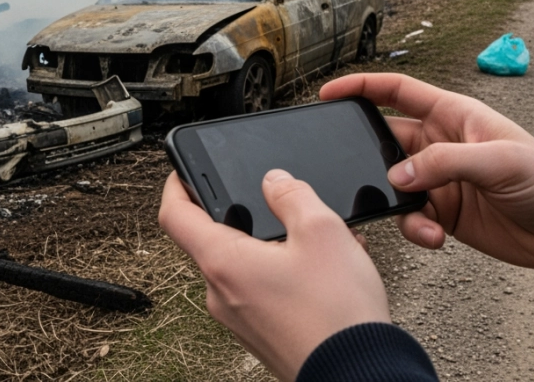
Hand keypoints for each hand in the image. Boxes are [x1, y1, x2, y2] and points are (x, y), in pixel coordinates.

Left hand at [159, 169, 389, 381]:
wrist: (359, 373)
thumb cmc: (336, 314)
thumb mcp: (321, 230)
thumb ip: (292, 195)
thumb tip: (275, 180)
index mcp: (223, 262)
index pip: (174, 215)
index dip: (176, 184)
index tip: (184, 171)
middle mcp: (221, 293)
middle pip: (215, 239)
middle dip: (248, 217)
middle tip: (280, 205)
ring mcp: (239, 318)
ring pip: (246, 265)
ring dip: (276, 246)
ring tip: (318, 243)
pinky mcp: (260, 333)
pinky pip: (263, 290)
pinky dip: (286, 273)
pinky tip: (324, 272)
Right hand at [320, 73, 533, 272]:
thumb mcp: (500, 162)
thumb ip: (444, 163)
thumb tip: (396, 176)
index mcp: (454, 115)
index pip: (398, 92)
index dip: (362, 87)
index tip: (329, 93)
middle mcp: (442, 144)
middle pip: (386, 141)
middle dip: (368, 157)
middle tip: (352, 172)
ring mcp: (441, 180)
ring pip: (394, 184)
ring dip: (395, 202)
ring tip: (417, 218)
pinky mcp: (444, 214)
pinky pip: (410, 217)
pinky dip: (413, 229)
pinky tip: (435, 238)